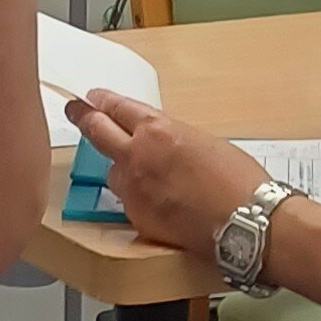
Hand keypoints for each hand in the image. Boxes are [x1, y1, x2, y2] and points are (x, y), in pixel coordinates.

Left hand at [65, 92, 266, 266]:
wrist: (246, 222)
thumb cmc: (237, 181)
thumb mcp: (203, 143)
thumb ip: (170, 140)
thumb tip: (159, 146)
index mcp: (157, 130)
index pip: (117, 108)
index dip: (102, 101)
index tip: (92, 98)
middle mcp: (136, 156)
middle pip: (97, 132)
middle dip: (83, 118)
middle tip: (75, 111)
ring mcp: (132, 189)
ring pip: (114, 172)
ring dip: (123, 169)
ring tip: (151, 177)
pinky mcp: (136, 217)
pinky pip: (128, 201)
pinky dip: (139, 198)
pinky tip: (163, 203)